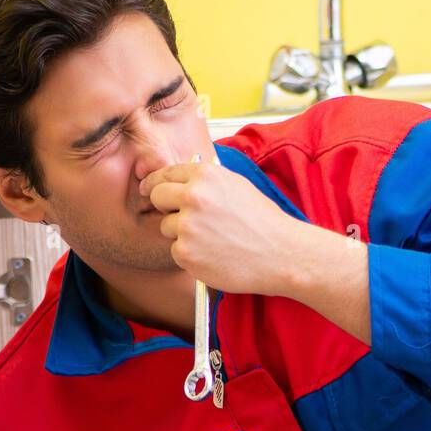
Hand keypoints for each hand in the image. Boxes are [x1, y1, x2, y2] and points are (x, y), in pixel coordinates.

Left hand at [140, 157, 301, 295]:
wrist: (282, 254)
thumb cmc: (264, 222)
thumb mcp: (237, 186)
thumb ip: (206, 182)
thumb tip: (182, 182)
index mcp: (205, 176)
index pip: (166, 174)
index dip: (156, 183)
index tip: (148, 189)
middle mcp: (193, 197)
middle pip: (157, 197)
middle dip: (166, 207)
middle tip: (185, 219)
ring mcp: (187, 227)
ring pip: (167, 228)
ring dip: (183, 235)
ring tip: (214, 241)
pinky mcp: (186, 254)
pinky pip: (176, 253)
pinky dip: (191, 256)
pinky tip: (215, 255)